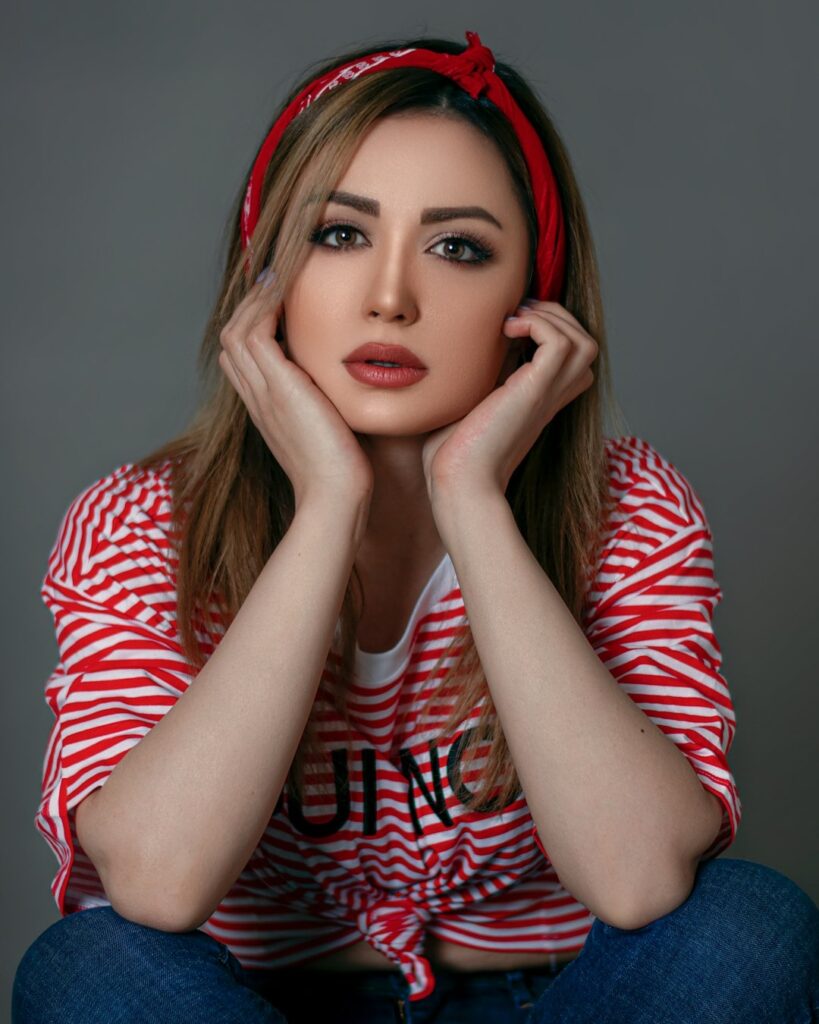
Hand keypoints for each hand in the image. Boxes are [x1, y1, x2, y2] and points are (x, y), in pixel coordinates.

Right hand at [218, 273, 373, 508]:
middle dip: (251, 306)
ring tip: (279, 277)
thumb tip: (347, 390)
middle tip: (275, 280)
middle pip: (232, 338)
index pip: (243, 357)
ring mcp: (263, 392)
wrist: (336, 495)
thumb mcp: (332, 431)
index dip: (255, 326)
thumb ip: (329, 407)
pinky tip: (288, 292)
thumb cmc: (343, 473)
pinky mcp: (278, 386)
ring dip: (257, 300)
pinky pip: (256, 332)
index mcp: (267, 408)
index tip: (279, 304)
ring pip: (237, 330)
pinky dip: (267, 307)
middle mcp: (258, 398)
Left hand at [421, 298, 597, 509]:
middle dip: (555, 316)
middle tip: (515, 316)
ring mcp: (546, 394)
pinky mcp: (534, 392)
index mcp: (539, 399)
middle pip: (586, 344)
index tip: (511, 322)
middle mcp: (550, 396)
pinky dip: (539, 324)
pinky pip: (561, 343)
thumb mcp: (468, 401)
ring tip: (514, 321)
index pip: (570, 356)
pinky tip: (507, 330)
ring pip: (584, 341)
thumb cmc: (453, 451)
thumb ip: (479, 373)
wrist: (458, 480)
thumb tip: (465, 344)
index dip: (551, 328)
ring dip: (552, 318)